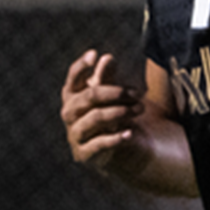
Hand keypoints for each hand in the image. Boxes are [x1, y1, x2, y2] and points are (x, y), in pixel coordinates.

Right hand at [60, 50, 149, 179]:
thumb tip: (107, 58)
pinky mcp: (83, 154)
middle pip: (88, 96)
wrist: (117, 151)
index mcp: (73, 96)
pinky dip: (115, 138)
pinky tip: (131, 133)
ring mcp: (75, 134)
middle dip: (115, 92)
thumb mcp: (112, 97)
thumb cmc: (112, 116)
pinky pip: (98, 144)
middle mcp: (70, 114)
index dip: (81, 66)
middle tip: (137, 93)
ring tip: (140, 109)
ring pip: (94, 118)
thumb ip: (107, 78)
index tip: (95, 55)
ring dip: (120, 112)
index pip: (73, 78)